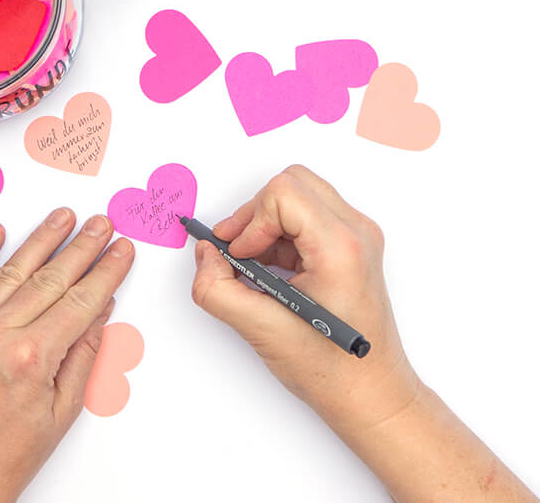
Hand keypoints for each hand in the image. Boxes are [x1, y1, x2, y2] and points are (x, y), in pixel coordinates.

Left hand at [0, 209, 133, 502]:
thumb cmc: (4, 458)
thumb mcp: (61, 413)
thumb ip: (83, 356)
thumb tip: (101, 311)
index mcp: (31, 358)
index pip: (80, 300)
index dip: (106, 272)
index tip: (121, 250)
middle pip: (50, 279)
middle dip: (81, 248)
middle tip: (101, 223)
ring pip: (10, 273)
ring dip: (40, 241)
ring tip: (63, 217)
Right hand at [192, 166, 539, 500]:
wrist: (371, 394)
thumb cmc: (331, 369)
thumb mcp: (260, 329)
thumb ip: (216, 288)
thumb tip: (205, 255)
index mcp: (342, 247)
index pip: (283, 193)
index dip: (251, 220)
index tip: (241, 255)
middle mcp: (357, 232)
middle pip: (292, 183)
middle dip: (254, 214)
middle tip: (237, 250)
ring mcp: (358, 237)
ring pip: (298, 195)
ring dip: (265, 224)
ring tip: (253, 264)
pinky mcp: (352, 246)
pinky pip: (306, 216)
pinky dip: (278, 235)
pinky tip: (270, 270)